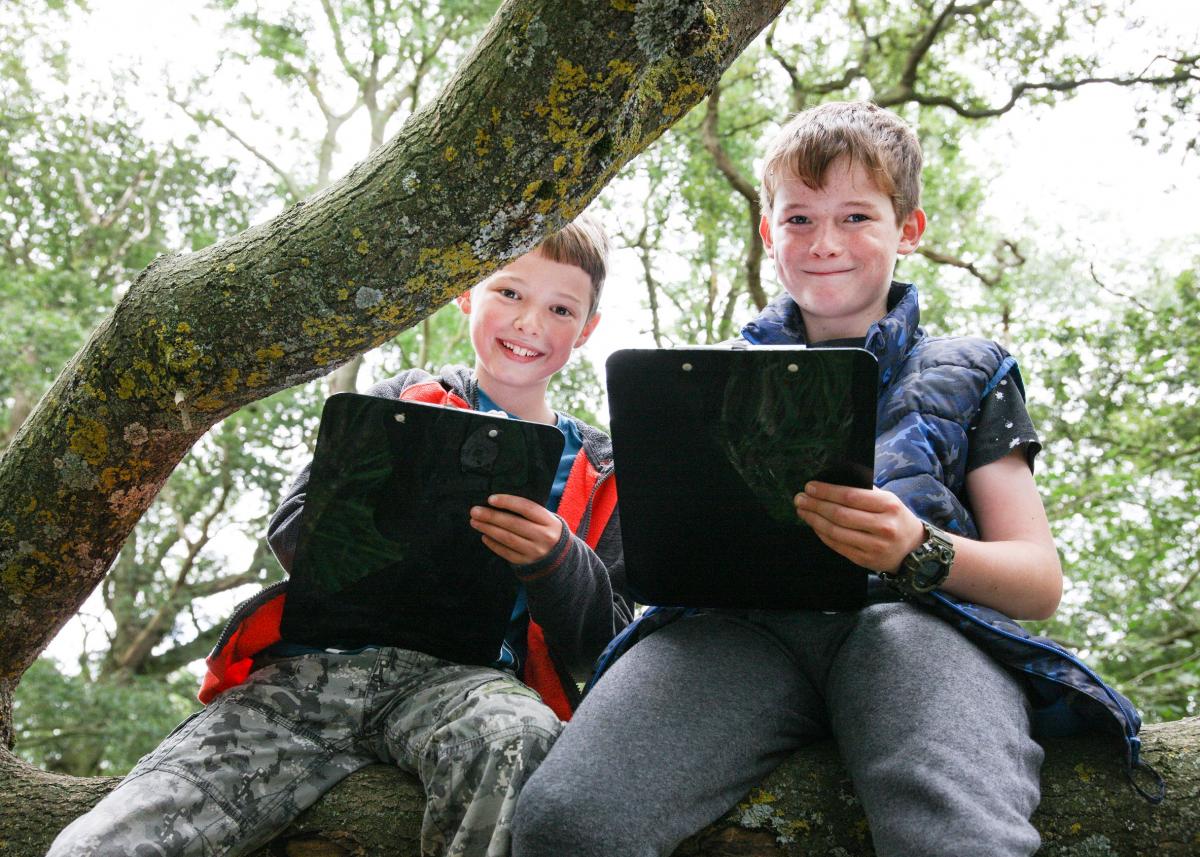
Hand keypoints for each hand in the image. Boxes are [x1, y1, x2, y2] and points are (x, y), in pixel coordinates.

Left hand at [469, 494, 562, 564]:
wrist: (560, 557)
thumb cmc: (546, 530)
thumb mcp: (546, 519)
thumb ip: (528, 511)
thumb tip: (499, 503)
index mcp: (549, 521)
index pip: (527, 508)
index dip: (508, 502)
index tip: (490, 499)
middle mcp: (543, 536)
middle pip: (514, 524)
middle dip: (492, 517)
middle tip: (475, 511)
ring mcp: (535, 551)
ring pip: (508, 539)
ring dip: (489, 529)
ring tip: (475, 522)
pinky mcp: (526, 563)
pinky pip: (506, 553)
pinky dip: (494, 544)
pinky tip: (484, 536)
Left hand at [793, 482, 925, 572]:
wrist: (914, 550)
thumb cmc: (896, 518)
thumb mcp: (889, 500)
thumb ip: (865, 491)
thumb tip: (833, 482)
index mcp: (888, 505)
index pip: (850, 496)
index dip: (827, 491)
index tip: (810, 486)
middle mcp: (882, 526)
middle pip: (840, 514)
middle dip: (815, 505)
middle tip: (799, 498)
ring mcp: (874, 546)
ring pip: (836, 532)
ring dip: (814, 520)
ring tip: (802, 510)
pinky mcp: (865, 560)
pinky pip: (837, 546)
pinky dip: (822, 534)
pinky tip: (814, 525)